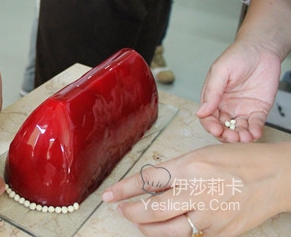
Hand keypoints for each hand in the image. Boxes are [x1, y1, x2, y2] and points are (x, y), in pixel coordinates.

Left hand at [102, 142, 290, 236]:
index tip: (110, 196)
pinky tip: (166, 228)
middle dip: (131, 212)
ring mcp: (210, 217)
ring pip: (166, 231)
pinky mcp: (220, 233)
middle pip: (152, 210)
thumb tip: (148, 185)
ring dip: (147, 228)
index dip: (124, 190)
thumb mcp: (200, 155)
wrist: (276, 177)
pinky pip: (189, 236)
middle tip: (121, 210)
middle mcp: (198, 193)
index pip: (146, 180)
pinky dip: (174, 232)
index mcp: (190, 168)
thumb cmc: (239, 161)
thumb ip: (174, 172)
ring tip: (138, 221)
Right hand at [198, 41, 280, 141]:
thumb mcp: (220, 71)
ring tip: (245, 138)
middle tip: (232, 137)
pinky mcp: (259, 109)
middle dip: (226, 135)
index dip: (210, 126)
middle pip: (223, 127)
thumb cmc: (238, 56)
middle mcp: (227, 106)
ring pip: (239, 129)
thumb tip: (201, 112)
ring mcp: (243, 109)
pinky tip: (255, 133)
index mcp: (214, 97)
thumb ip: (211, 92)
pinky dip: (255, 131)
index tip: (216, 130)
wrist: (261, 49)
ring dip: (240, 137)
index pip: (208, 117)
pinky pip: (255, 124)